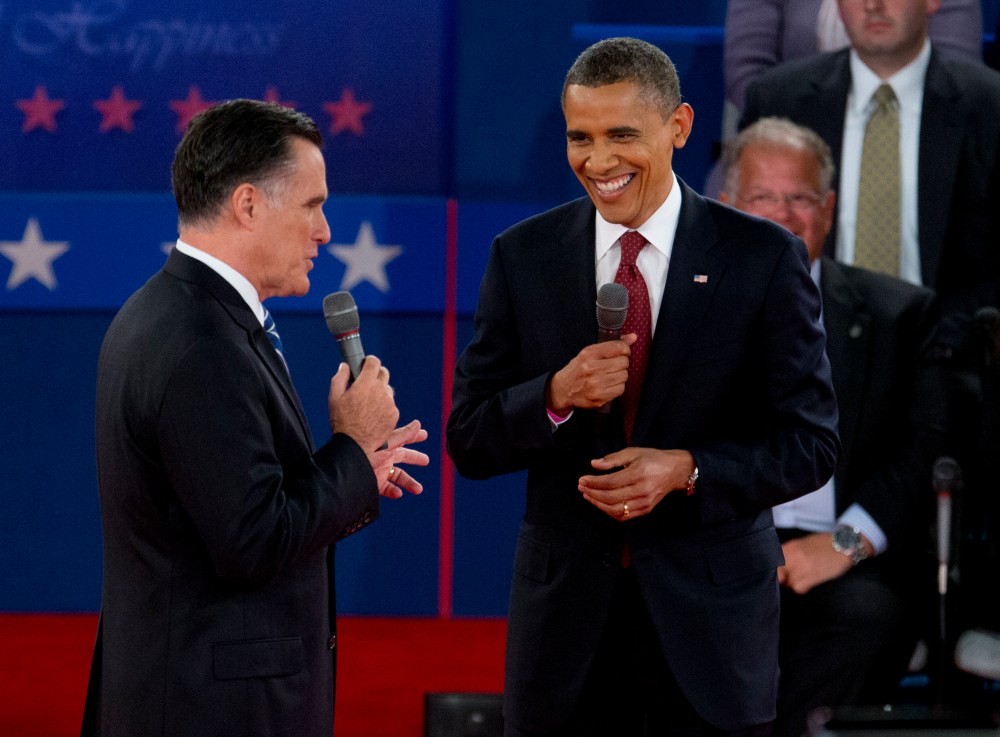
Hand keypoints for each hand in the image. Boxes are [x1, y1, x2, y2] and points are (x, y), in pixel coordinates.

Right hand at [328, 356, 398, 452]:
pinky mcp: (394, 414)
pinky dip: (384, 405)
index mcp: (365, 383)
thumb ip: (340, 377)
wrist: (355, 444)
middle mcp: (380, 391)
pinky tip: (373, 414)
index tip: (366, 363)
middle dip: (376, 374)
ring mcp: (389, 403)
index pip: (374, 362)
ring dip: (380, 391)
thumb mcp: (334, 397)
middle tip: (367, 382)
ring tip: (367, 403)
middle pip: (383, 373)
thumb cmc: (342, 421)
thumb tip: (345, 366)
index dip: (369, 361)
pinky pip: (390, 404)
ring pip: (387, 390)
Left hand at [367, 419, 429, 498]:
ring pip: (397, 476)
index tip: (425, 435)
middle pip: (402, 457)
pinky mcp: (374, 483)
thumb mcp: (387, 443)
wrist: (347, 471)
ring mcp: (379, 470)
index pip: (403, 438)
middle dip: (414, 458)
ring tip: (418, 490)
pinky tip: (398, 494)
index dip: (414, 436)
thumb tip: (418, 424)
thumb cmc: (364, 452)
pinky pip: (385, 488)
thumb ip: (403, 435)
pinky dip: (393, 491)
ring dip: (408, 482)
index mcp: (387, 445)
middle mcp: (383, 456)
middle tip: (426, 460)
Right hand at [546, 334, 636, 414]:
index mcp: (589, 354)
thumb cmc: (579, 369)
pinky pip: (620, 389)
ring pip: (624, 376)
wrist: (563, 389)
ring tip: (609, 375)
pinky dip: (617, 387)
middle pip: (623, 363)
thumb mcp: (590, 352)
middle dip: (621, 363)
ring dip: (620, 375)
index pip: (618, 348)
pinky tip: (608, 384)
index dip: (625, 349)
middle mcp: (592, 369)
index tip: (622, 352)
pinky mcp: (599, 398)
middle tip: (613, 365)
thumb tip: (634, 337)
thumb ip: (613, 344)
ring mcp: (595, 385)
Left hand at [577, 448, 694, 521]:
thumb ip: (612, 459)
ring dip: (598, 505)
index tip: (582, 479)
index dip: (593, 482)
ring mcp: (645, 502)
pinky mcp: (646, 510)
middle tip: (581, 487)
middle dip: (592, 493)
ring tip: (588, 496)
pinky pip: (623, 516)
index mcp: (639, 473)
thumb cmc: (653, 459)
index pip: (610, 482)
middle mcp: (642, 490)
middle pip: (610, 497)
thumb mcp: (633, 452)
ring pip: (616, 510)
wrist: (675, 471)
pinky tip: (601, 504)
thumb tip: (594, 464)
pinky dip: (609, 512)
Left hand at [777, 532, 851, 593]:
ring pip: (788, 583)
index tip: (779, 575)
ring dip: (793, 584)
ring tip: (803, 579)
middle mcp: (793, 556)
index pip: (772, 564)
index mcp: (789, 547)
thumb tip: (780, 566)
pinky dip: (802, 588)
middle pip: (778, 575)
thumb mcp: (802, 544)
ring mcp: (802, 566)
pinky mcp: (813, 576)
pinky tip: (809, 582)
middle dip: (783, 579)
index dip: (775, 572)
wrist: (844, 544)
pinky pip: (799, 588)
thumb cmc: (824, 544)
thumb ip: (789, 554)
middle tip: (790, 579)